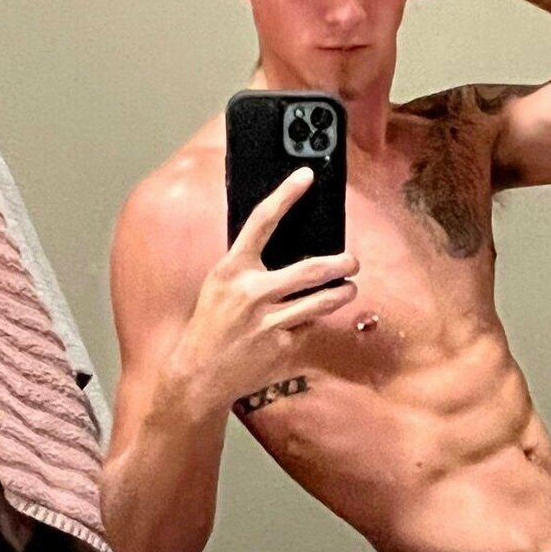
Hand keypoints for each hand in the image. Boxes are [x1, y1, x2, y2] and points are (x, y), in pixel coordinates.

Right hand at [173, 167, 359, 409]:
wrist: (198, 375)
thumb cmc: (211, 324)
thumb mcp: (220, 285)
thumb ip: (249, 266)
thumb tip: (285, 243)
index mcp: (232, 270)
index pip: (262, 222)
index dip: (285, 195)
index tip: (306, 176)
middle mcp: (252, 293)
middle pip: (312, 269)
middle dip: (342, 263)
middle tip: (352, 262)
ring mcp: (269, 323)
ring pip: (323, 301)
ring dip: (343, 293)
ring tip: (348, 290)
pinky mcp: (283, 348)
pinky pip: (309, 329)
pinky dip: (310, 326)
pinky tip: (300, 328)